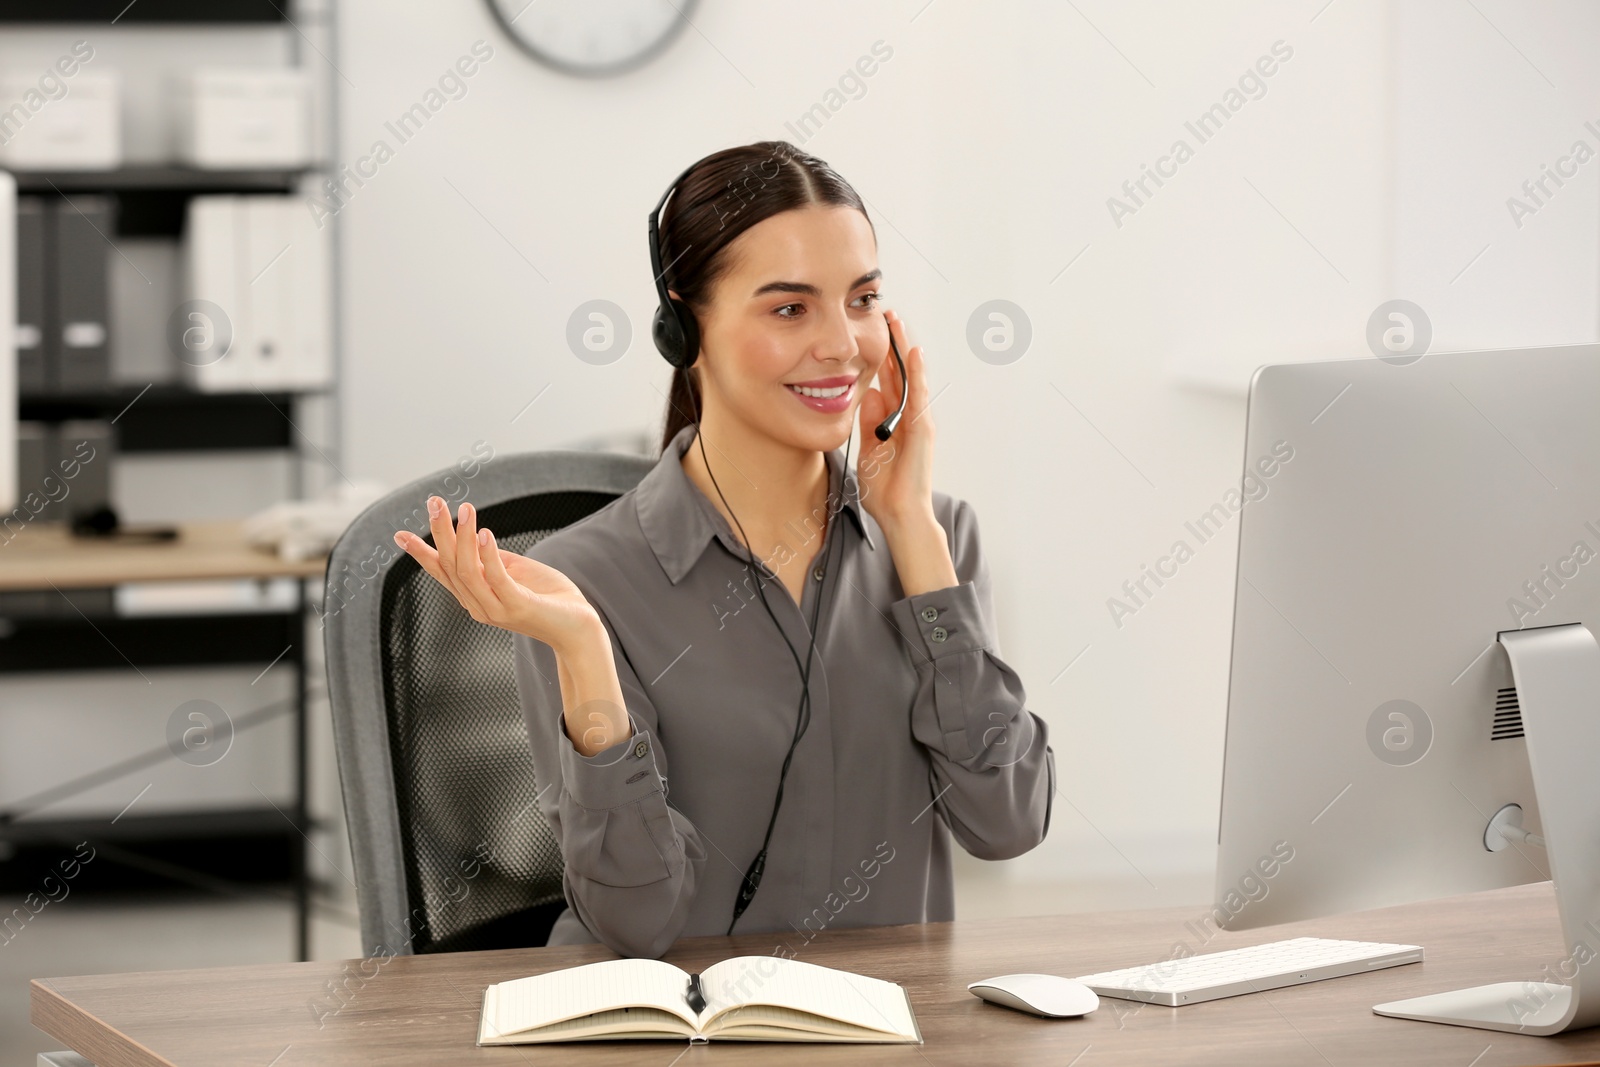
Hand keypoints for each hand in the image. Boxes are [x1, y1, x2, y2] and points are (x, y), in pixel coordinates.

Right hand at [393, 496, 598, 653]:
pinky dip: (488, 554)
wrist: (579, 628)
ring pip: (467, 570)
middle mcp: (478, 605)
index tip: (399, 534)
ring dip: (462, 537)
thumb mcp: (517, 571)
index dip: (421, 553)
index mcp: (475, 596)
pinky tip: (484, 532)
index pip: (442, 572)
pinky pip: (496, 578)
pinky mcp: (517, 607)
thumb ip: (494, 558)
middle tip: (434, 501)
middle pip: (449, 565)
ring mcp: (495, 609)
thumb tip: (475, 535)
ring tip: (465, 508)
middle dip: (440, 532)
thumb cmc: (550, 597)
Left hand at [856, 307, 936, 531]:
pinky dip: (917, 373)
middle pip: (898, 372)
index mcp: (892, 421)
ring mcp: (917, 421)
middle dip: (891, 343)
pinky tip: (913, 353)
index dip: (878, 357)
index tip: (870, 332)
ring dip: (903, 348)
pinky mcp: (923, 429)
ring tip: (897, 321)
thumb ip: (868, 424)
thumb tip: (866, 396)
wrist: (900, 514)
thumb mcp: (868, 450)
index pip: (885, 381)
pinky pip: (919, 395)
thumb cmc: (886, 490)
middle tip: (885, 313)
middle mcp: (907, 416)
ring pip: (910, 377)